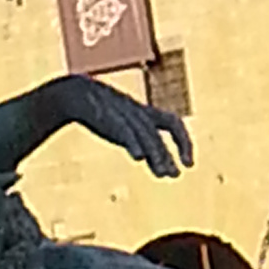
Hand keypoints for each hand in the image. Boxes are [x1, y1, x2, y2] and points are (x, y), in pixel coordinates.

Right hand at [60, 77, 193, 179]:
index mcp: (148, 113)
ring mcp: (127, 115)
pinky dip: (134, 142)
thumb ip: (136, 140)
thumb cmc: (105, 113)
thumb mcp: (125, 126)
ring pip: (148, 134)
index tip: (189, 165)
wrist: (80, 93)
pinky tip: (139, 157)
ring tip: (165, 174)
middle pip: (164, 130)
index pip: (174, 123)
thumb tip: (146, 158)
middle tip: (178, 175)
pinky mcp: (110, 118)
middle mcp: (142, 113)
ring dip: (157, 154)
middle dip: (173, 151)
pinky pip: (126, 130)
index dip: (185, 143)